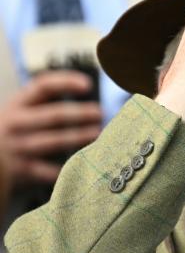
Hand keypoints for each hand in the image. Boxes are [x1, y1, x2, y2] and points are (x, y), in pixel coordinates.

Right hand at [0, 71, 101, 185]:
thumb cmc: (16, 127)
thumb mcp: (23, 109)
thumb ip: (47, 99)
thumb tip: (88, 90)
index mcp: (18, 103)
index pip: (43, 86)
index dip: (66, 82)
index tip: (88, 84)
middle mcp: (16, 123)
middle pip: (54, 115)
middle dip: (80, 113)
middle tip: (100, 112)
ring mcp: (17, 147)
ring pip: (54, 141)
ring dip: (79, 136)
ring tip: (98, 133)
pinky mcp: (21, 170)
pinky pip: (48, 170)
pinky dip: (66, 166)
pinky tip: (84, 162)